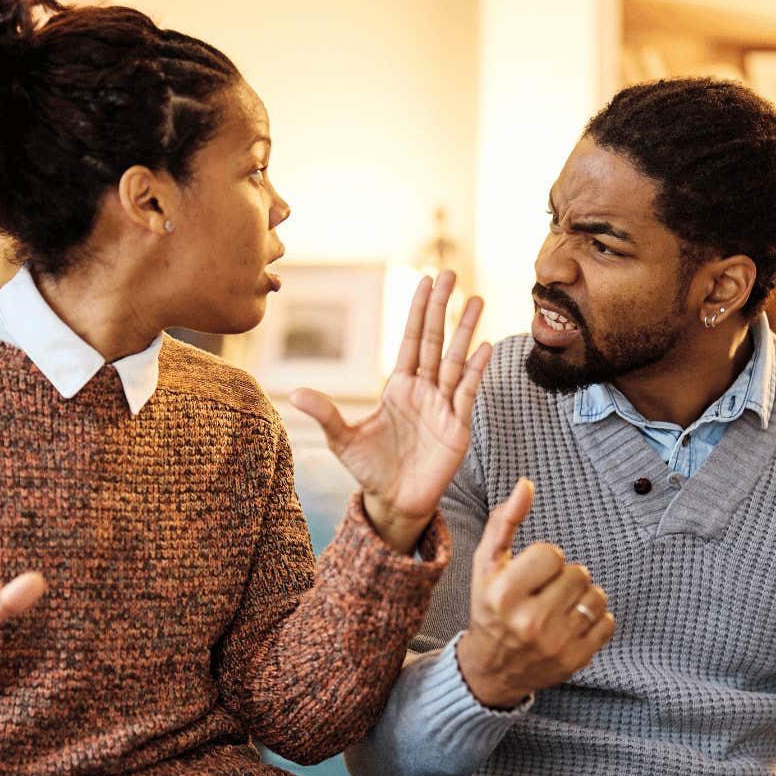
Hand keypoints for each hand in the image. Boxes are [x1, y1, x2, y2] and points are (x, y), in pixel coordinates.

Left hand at [290, 271, 492, 554]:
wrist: (393, 502)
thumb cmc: (369, 469)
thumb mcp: (342, 440)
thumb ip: (325, 414)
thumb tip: (293, 393)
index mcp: (398, 387)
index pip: (410, 340)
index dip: (417, 311)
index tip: (424, 280)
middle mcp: (423, 390)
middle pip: (434, 340)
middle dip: (442, 307)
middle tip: (449, 273)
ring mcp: (443, 406)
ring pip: (455, 360)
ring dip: (466, 330)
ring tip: (477, 299)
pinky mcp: (457, 427)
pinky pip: (466, 393)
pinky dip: (474, 370)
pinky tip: (482, 347)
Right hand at [456, 478, 615, 708]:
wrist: (493, 668)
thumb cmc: (489, 607)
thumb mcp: (486, 565)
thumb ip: (504, 522)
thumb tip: (526, 484)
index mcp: (504, 594)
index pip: (551, 554)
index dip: (543, 560)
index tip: (530, 575)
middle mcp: (530, 621)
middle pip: (577, 573)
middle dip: (564, 578)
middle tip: (544, 593)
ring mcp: (556, 643)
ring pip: (597, 595)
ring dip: (583, 596)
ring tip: (560, 607)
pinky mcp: (577, 659)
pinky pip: (609, 622)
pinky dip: (596, 619)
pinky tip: (572, 623)